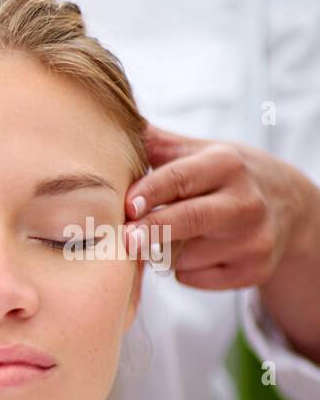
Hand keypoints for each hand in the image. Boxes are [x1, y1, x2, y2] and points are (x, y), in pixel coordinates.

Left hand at [123, 123, 308, 289]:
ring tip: (168, 237)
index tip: (125, 205)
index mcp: (226, 165)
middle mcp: (245, 202)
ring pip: (184, 256)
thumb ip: (156, 143)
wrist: (287, 207)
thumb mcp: (199, 151)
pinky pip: (193, 278)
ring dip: (160, 252)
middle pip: (190, 220)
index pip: (182, 178)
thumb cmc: (224, 177)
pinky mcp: (251, 271)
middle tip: (125, 239)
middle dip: (153, 230)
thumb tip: (111, 121)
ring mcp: (252, 240)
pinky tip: (195, 252)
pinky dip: (181, 270)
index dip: (150, 193)